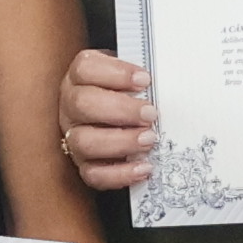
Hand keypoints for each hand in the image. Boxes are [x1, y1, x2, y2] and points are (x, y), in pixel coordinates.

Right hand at [59, 50, 158, 195]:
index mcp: (80, 78)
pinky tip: (144, 167)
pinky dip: (120, 174)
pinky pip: (93, 174)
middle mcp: (71, 106)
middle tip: (150, 114)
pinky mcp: (83, 163)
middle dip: (121, 110)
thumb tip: (171, 80)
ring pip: (84, 141)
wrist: (117, 113)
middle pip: (82, 104)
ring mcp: (74, 136)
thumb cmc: (127, 92)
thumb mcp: (130, 76)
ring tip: (149, 139)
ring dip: (121, 142)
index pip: (85, 69)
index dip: (115, 73)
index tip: (145, 79)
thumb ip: (142, 77)